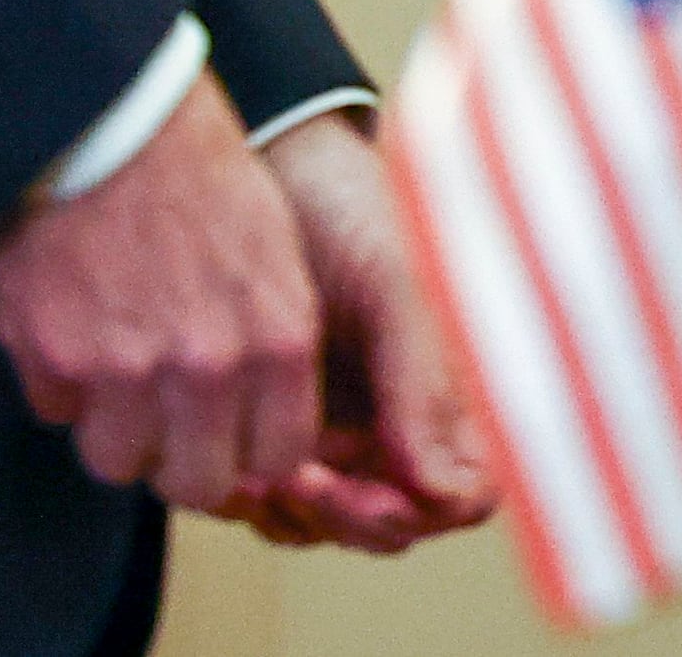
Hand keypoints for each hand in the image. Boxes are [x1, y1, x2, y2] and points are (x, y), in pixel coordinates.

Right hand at [0, 69, 323, 516]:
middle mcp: (209, 364)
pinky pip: (57, 410)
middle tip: (167, 418)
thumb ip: (273, 341)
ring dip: (114, 425)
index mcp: (278, 334)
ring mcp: (126, 368)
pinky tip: (72, 323)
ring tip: (114, 362)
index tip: (233, 429)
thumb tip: (260, 418)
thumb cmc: (199, 166)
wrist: (111, 109)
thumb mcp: (274, 247)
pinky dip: (60, 381)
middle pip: (196, 483)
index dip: (251, 448)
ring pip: (117, 461)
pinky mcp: (54, 357)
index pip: (278, 457)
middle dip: (180, 458)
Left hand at [229, 110, 502, 551]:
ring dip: (289, 512)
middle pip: (388, 524)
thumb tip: (448, 492)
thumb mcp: (391, 283)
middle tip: (289, 474)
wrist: (263, 157)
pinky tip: (223, 453)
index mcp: (444, 389)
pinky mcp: (270, 419)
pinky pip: (267, 494)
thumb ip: (422, 382)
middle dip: (340, 515)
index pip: (458, 495)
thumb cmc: (343, 204)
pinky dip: (247, 491)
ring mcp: (334, 423)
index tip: (357, 484)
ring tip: (250, 465)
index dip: (415, 510)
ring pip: (323, 522)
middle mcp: (396, 419)